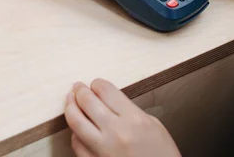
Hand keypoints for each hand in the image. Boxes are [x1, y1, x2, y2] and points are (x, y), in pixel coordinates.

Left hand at [64, 79, 180, 156]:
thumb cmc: (162, 156)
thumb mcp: (154, 125)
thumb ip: (129, 110)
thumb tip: (108, 99)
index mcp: (134, 120)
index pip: (105, 90)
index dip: (97, 84)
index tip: (95, 84)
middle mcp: (116, 133)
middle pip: (87, 102)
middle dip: (80, 91)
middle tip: (78, 87)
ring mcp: (103, 151)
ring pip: (75, 122)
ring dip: (71, 108)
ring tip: (70, 101)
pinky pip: (77, 145)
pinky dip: (75, 133)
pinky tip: (78, 128)